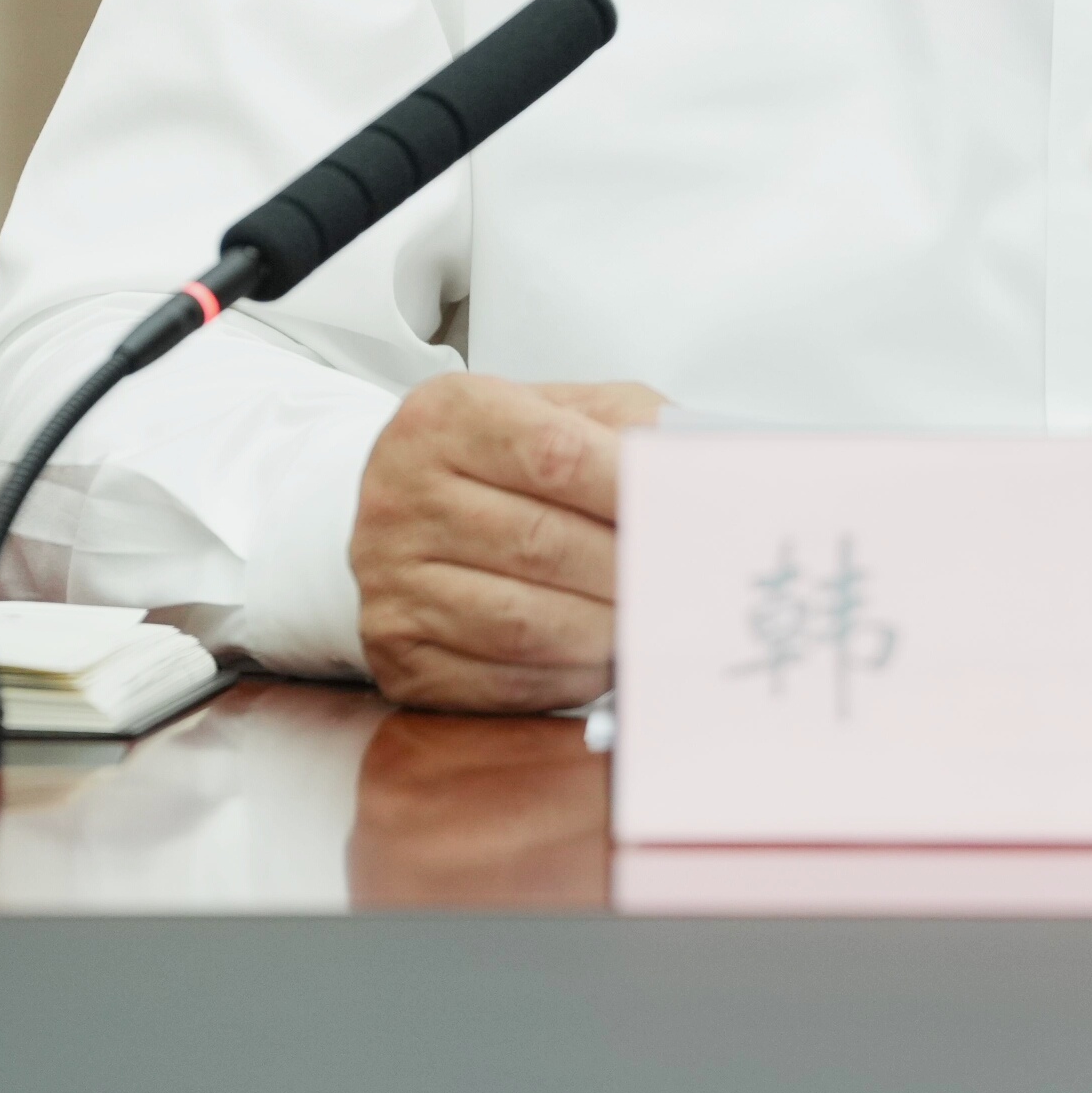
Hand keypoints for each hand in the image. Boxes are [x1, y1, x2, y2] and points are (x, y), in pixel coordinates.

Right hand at [348, 374, 665, 712]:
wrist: (414, 507)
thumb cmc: (510, 458)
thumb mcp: (565, 412)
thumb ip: (630, 429)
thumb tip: (701, 479)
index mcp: (448, 417)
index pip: (553, 456)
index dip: (630, 492)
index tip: (687, 515)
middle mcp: (402, 494)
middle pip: (542, 544)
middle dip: (630, 571)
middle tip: (689, 584)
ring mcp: (390, 579)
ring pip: (522, 623)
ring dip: (605, 632)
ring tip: (651, 622)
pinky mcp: (397, 652)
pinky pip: (500, 681)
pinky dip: (567, 677)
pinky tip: (599, 657)